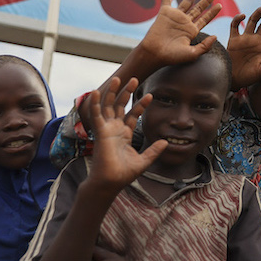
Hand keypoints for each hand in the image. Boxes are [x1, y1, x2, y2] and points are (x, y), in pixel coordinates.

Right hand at [87, 78, 166, 192]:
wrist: (111, 182)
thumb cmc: (124, 174)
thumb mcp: (144, 160)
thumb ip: (154, 151)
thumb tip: (165, 142)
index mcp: (125, 134)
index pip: (133, 115)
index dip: (141, 104)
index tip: (151, 95)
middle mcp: (115, 129)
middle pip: (121, 106)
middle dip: (127, 92)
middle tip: (135, 78)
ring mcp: (107, 129)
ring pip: (109, 106)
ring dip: (113, 93)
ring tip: (118, 78)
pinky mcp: (100, 131)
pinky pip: (96, 114)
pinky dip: (95, 103)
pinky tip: (96, 91)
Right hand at [138, 0, 220, 65]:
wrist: (155, 53)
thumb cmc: (172, 57)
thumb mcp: (192, 54)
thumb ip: (205, 46)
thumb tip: (216, 36)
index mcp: (192, 31)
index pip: (205, 19)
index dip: (212, 12)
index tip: (220, 5)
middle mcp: (185, 22)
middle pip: (199, 8)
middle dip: (207, 0)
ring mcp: (175, 17)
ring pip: (186, 2)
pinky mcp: (164, 13)